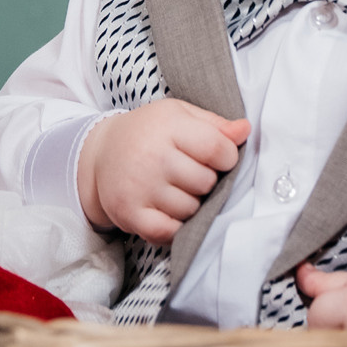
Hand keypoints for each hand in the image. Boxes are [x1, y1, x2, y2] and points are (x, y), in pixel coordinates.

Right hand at [78, 101, 249, 242]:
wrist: (101, 152)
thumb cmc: (149, 132)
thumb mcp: (179, 115)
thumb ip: (215, 125)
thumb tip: (245, 130)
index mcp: (168, 126)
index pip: (218, 149)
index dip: (228, 157)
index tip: (219, 157)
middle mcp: (152, 156)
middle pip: (206, 182)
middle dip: (207, 181)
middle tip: (191, 173)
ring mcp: (139, 187)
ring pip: (192, 209)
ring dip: (192, 204)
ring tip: (177, 189)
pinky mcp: (129, 213)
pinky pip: (169, 231)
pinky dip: (176, 226)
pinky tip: (170, 210)